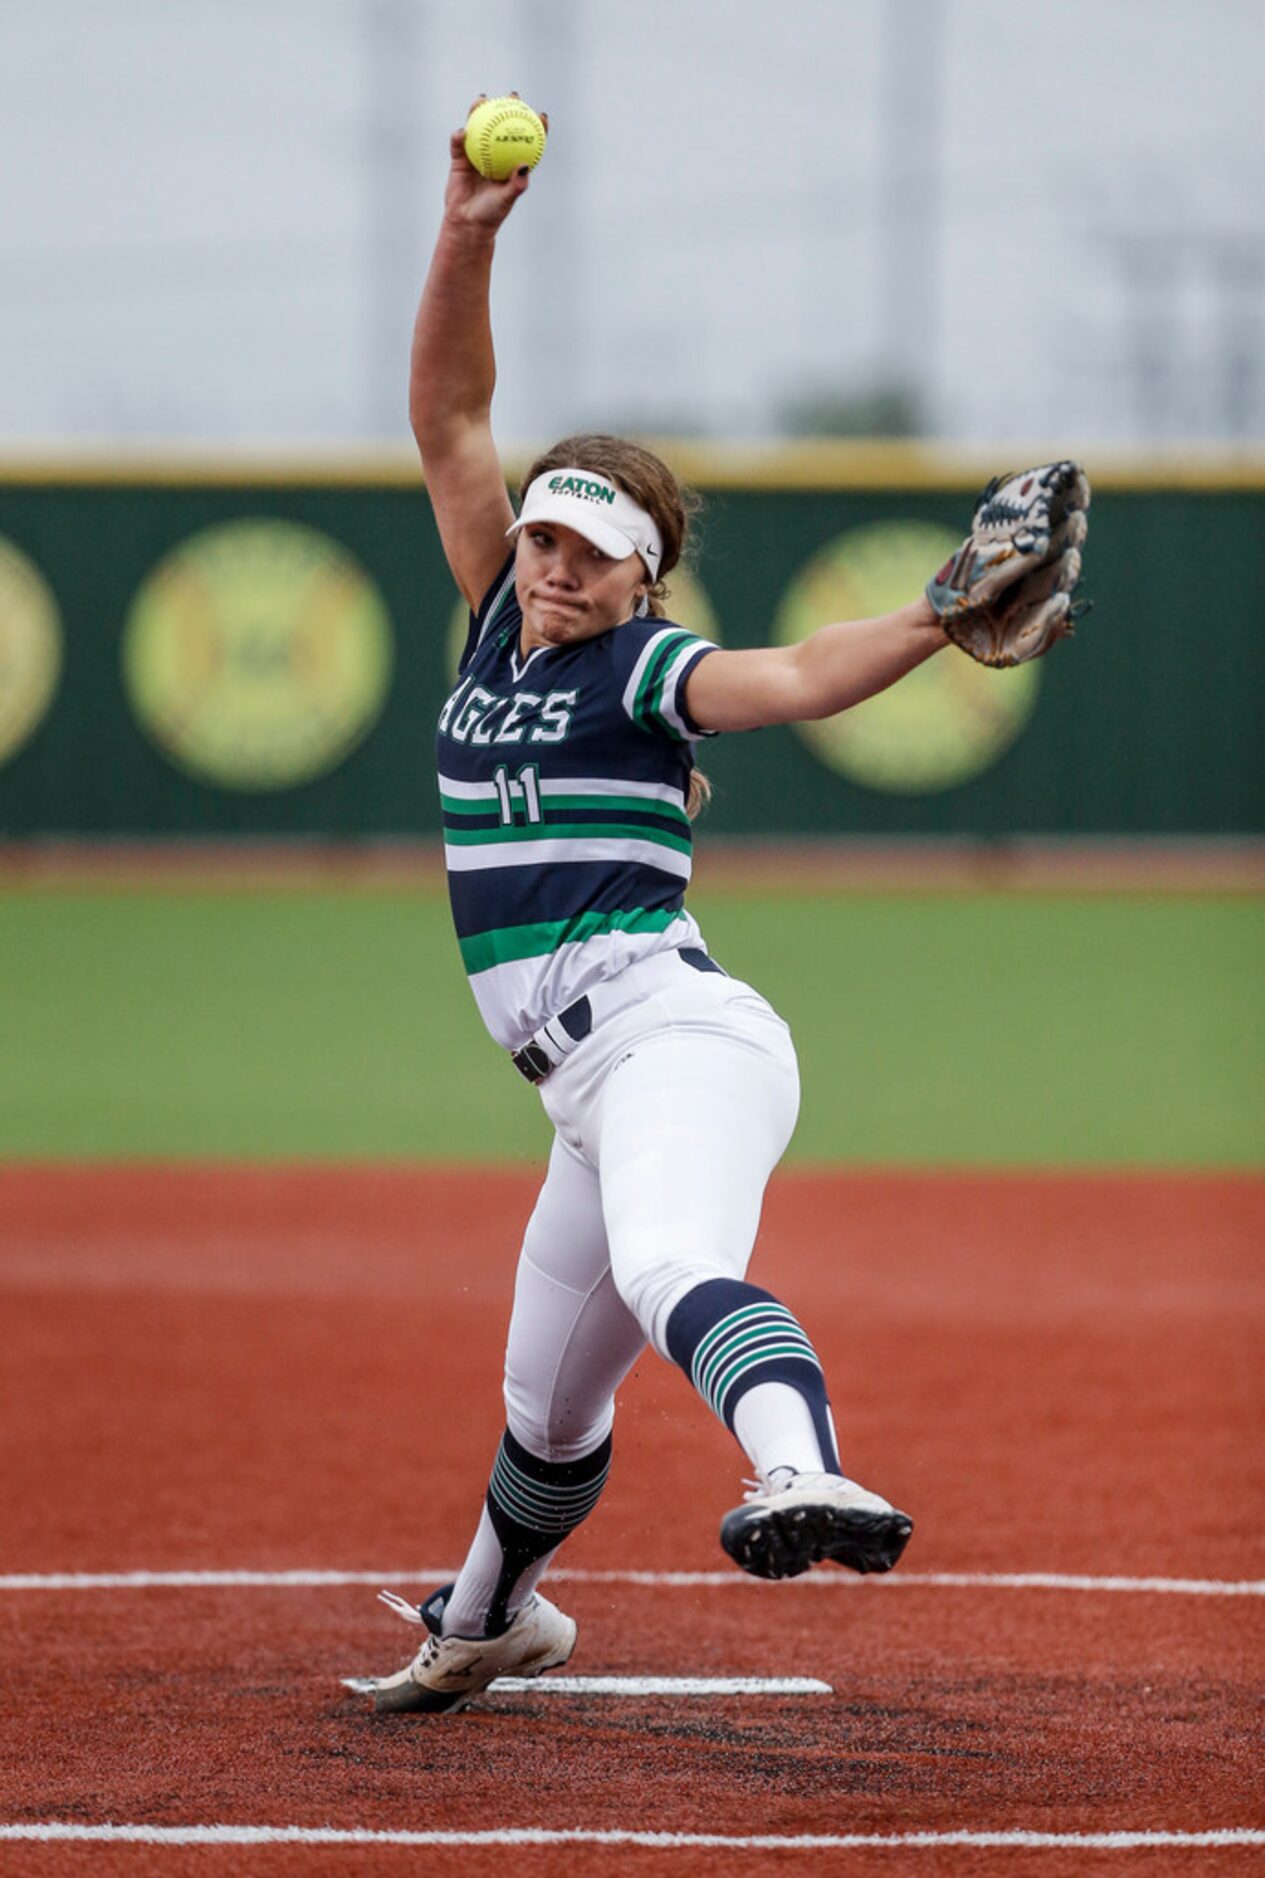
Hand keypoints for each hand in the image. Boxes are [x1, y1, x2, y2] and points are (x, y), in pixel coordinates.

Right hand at [442, 94, 547, 233]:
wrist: (467, 223)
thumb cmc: (491, 214)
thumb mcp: (506, 200)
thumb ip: (517, 184)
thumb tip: (525, 164)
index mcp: (511, 163)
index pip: (526, 141)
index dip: (535, 127)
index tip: (541, 115)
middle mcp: (495, 154)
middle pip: (502, 126)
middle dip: (508, 107)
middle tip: (513, 96)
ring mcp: (477, 154)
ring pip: (479, 127)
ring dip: (480, 111)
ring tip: (482, 100)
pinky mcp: (459, 158)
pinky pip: (459, 144)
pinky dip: (460, 137)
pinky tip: (462, 132)